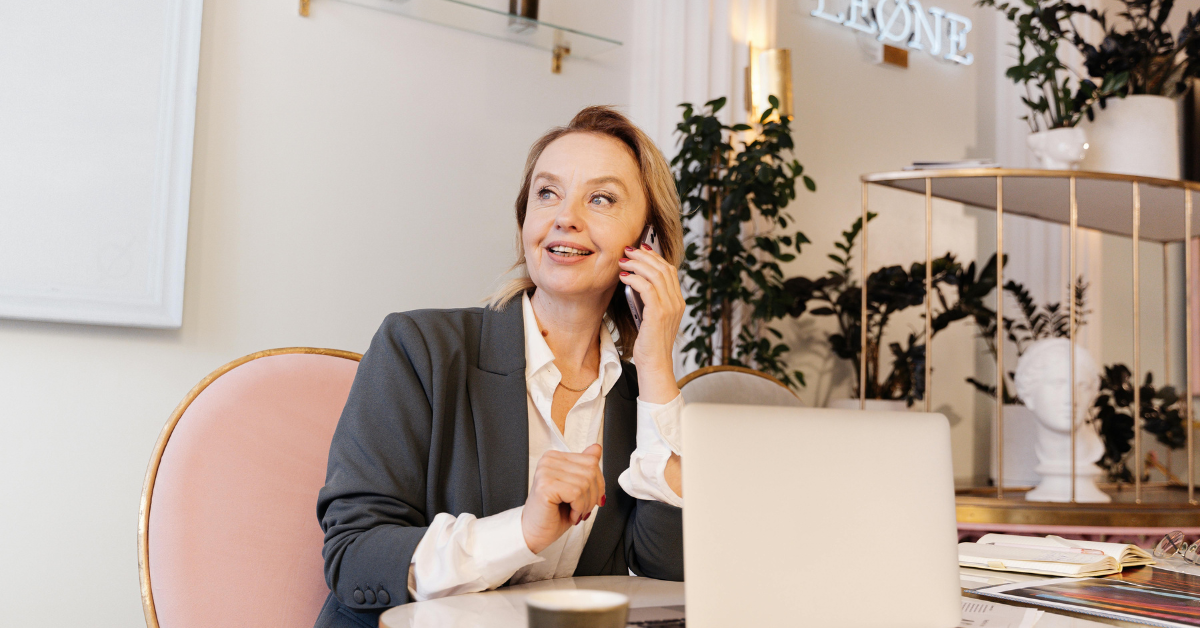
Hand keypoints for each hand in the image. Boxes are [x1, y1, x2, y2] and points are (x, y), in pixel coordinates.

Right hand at [521, 444, 604, 554]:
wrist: (535, 533)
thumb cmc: (554, 513)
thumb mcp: (575, 487)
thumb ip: (585, 467)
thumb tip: (596, 448)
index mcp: (555, 457)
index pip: (591, 460)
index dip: (598, 483)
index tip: (592, 498)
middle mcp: (549, 461)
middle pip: (591, 471)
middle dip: (593, 495)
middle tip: (583, 509)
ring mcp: (546, 472)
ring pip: (585, 483)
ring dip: (585, 504)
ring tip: (576, 512)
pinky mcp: (545, 486)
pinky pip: (576, 493)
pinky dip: (579, 508)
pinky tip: (571, 514)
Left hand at [619, 243, 684, 402]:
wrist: (654, 365)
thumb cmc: (649, 343)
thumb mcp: (650, 316)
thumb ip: (648, 299)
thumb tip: (634, 279)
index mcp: (677, 301)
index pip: (669, 270)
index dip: (654, 256)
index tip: (639, 249)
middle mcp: (677, 302)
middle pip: (663, 268)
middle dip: (644, 255)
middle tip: (627, 251)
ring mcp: (670, 307)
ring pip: (655, 274)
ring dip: (637, 264)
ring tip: (622, 261)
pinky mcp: (659, 313)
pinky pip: (647, 288)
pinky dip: (634, 278)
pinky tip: (623, 277)